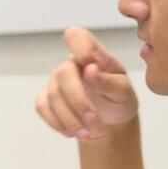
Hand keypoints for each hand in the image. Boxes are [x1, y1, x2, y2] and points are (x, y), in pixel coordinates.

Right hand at [35, 26, 138, 140]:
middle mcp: (72, 64)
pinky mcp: (46, 99)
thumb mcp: (124, 92)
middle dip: (77, 100)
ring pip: (53, 95)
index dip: (79, 47)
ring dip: (70, 118)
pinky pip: (43, 108)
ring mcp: (56, 81)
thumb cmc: (119, 101)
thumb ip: (109, 81)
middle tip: (93, 119)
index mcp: (93, 55)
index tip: (90, 66)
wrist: (110, 124)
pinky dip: (58, 123)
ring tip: (86, 132)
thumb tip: (90, 69)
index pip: (77, 37)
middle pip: (63, 73)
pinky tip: (73, 131)